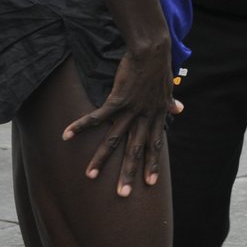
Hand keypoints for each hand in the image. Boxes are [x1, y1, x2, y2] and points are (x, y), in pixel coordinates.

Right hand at [62, 44, 179, 196]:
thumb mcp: (167, 89)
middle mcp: (144, 117)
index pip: (155, 145)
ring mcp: (130, 110)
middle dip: (129, 173)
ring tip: (90, 175)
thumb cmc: (158, 69)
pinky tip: (67, 135)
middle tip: (122, 194)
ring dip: (101, 158)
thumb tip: (179, 109)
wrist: (152, 51)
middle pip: (135, 149)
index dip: (152, 164)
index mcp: (156, 116)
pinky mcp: (117, 100)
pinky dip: (81, 126)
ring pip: (115, 140)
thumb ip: (170, 103)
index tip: (150, 183)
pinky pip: (97, 117)